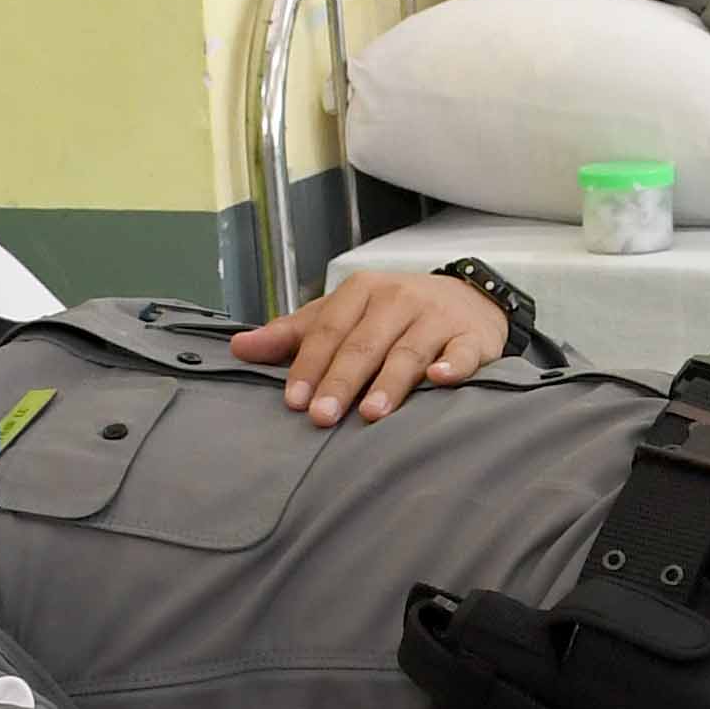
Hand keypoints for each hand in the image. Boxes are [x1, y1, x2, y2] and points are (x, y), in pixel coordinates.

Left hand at [231, 269, 503, 421]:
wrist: (467, 299)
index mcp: (362, 291)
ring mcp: (437, 316)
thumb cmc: (391, 314)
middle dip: (341, 381)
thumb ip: (293, 334)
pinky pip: (463, 352)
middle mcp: (399, 298)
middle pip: (365, 343)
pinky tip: (440, 379)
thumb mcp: (341, 315)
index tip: (294, 401)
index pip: (330, 329)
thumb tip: (238, 348)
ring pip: (409, 350)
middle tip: (322, 417)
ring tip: (371, 413)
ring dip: (389, 381)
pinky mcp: (471, 337)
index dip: (310, 365)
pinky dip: (453, 365)